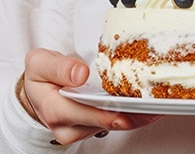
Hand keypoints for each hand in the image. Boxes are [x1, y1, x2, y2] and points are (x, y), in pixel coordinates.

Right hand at [19, 48, 162, 144]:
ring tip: (156, 98)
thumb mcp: (40, 63)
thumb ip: (59, 67)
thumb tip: (80, 73)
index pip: (93, 113)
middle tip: (158, 99)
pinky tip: (144, 102)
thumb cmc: (40, 78)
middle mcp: (68, 128)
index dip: (119, 108)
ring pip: (115, 125)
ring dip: (136, 113)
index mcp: (56, 110)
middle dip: (135, 112)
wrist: (36, 93)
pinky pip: (114, 122)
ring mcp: (81, 131)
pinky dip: (130, 112)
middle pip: (109, 122)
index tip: (139, 99)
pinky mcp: (91, 130)